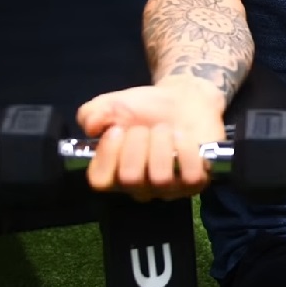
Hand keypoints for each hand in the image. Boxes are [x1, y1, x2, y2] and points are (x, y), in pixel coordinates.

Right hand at [76, 82, 226, 201]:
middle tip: (145, 127)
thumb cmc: (144, 108)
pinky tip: (184, 138)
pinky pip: (190, 176)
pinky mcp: (195, 182)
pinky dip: (188, 150)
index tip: (117, 130)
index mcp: (113, 171)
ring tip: (166, 129)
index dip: (107, 155)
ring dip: (162, 143)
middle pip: (130, 178)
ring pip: (160, 177)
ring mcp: (168, 188)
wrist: (182, 98)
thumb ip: (91, 113)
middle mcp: (139, 186)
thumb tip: (91, 127)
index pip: (100, 181)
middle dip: (137, 142)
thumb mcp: (112, 104)